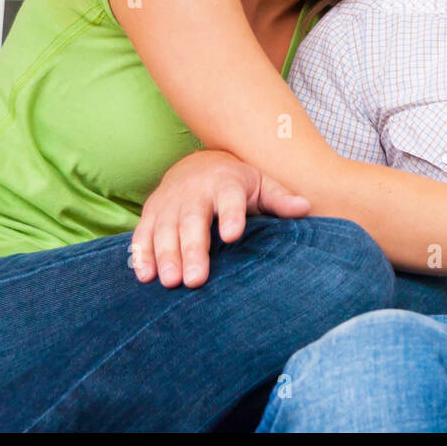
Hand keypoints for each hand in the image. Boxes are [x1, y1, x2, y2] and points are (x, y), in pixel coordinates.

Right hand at [130, 149, 310, 287]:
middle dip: (192, 249)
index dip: (230, 215)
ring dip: (165, 255)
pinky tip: (144, 276)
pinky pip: (143, 233)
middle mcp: (195, 191)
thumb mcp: (261, 185)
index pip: (229, 200)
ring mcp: (170, 202)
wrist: (198, 164)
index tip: (233, 235)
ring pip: (165, 229)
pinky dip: (141, 254)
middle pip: (192, 220)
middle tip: (195, 279)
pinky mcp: (152, 212)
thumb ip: (280, 199)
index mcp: (225, 184)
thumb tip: (305, 208)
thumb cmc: (237, 182)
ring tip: (170, 281)